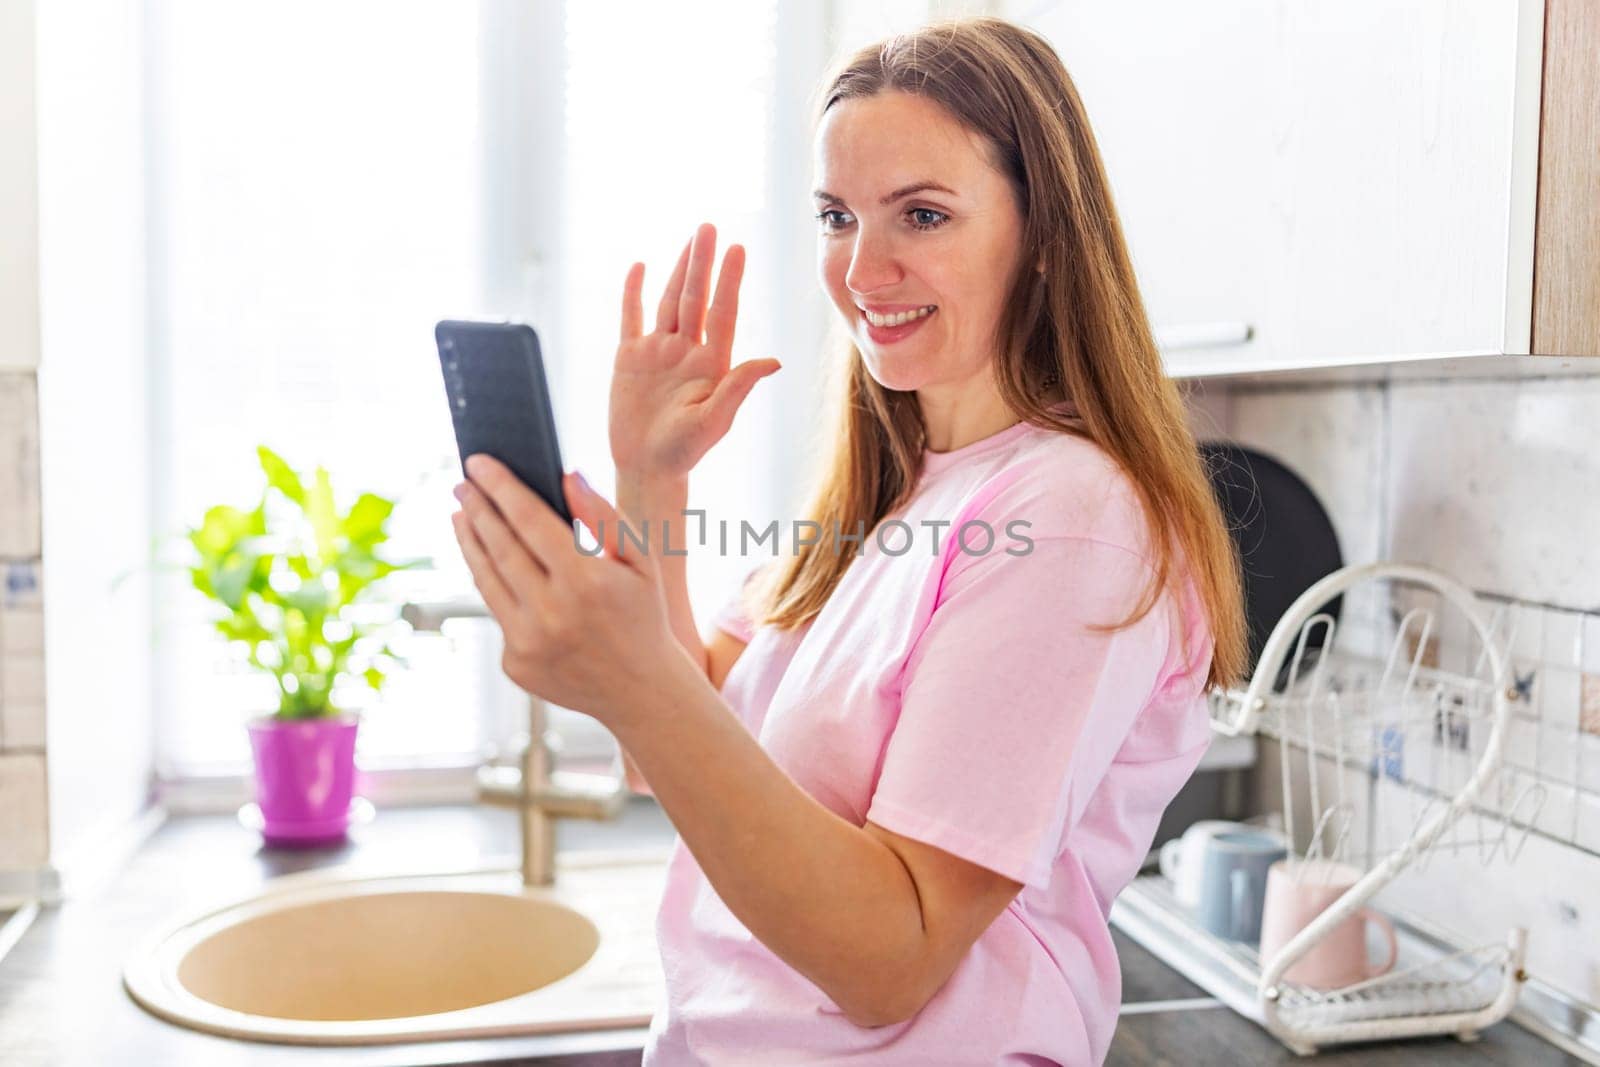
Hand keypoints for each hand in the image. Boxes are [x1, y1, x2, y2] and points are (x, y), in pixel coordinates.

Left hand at [450, 454, 692, 726]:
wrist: (641, 691)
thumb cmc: (643, 615)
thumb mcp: (641, 560)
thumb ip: (603, 516)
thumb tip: (567, 476)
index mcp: (586, 581)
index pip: (528, 520)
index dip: (500, 487)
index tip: (478, 462)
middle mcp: (551, 613)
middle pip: (499, 547)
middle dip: (477, 509)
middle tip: (463, 483)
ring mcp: (528, 643)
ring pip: (486, 580)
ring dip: (470, 543)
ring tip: (462, 515)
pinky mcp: (515, 664)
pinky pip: (498, 614)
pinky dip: (494, 585)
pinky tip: (492, 564)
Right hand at [610, 222, 781, 480]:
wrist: (646, 468)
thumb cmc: (684, 452)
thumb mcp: (716, 420)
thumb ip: (740, 386)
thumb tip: (775, 360)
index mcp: (712, 363)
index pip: (722, 311)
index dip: (730, 280)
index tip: (738, 248)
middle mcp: (687, 351)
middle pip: (696, 297)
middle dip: (703, 262)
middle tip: (711, 226)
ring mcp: (658, 352)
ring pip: (669, 301)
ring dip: (678, 269)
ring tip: (691, 238)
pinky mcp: (629, 359)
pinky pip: (632, 317)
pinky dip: (635, 292)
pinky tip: (641, 267)